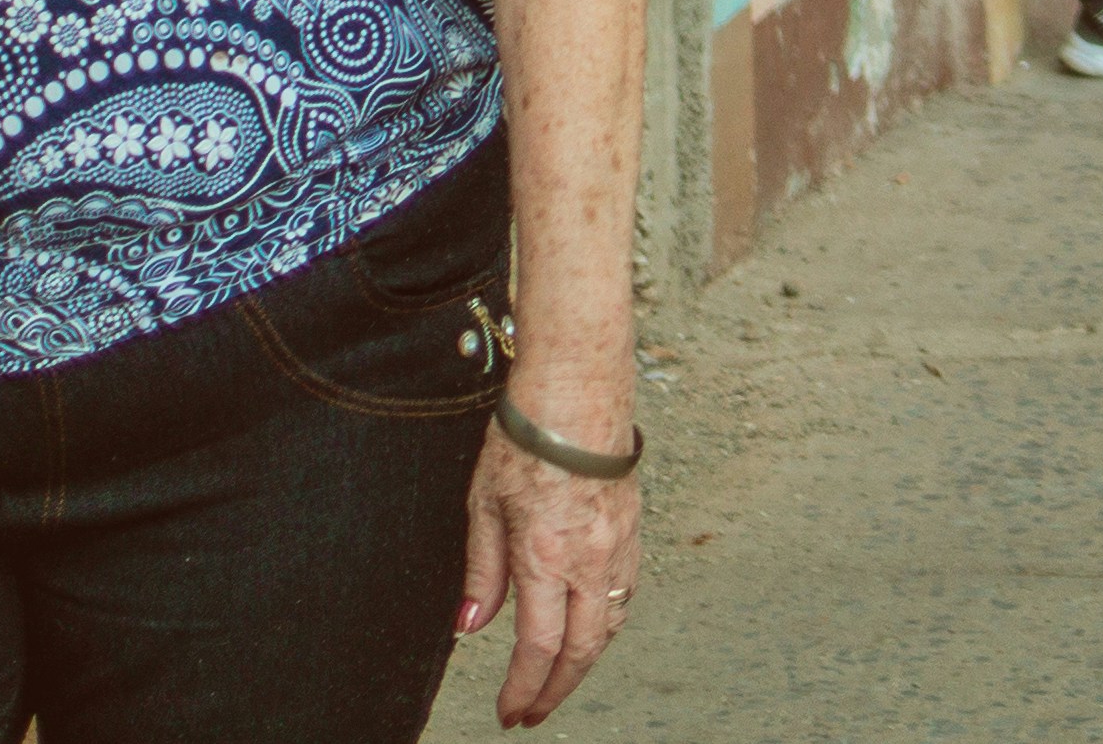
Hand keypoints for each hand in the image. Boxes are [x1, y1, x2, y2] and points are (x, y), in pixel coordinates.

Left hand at [459, 423, 641, 724]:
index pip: (538, 648)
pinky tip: (589, 628)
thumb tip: (471, 626)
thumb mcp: (483, 507)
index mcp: (545, 557)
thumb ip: (482, 573)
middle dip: (556, 691)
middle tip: (534, 714)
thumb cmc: (526, 440)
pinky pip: (625, 594)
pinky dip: (606, 624)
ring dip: (583, 662)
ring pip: (609, 626)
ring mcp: (617, 545)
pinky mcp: (632, 529)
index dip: (524, 690)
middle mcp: (588, 559)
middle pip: (581, 650)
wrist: (578, 391)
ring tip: (557, 679)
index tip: (510, 713)